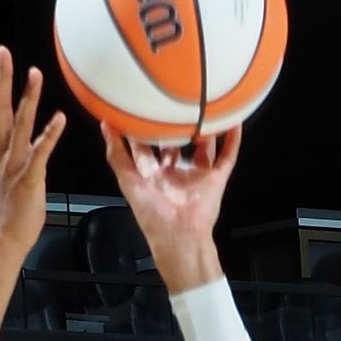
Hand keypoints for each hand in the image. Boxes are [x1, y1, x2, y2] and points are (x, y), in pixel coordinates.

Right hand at [0, 46, 65, 255]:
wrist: (3, 236)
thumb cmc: (7, 202)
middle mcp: (3, 151)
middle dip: (0, 77)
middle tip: (0, 50)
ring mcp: (15, 164)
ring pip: (20, 125)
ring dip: (28, 98)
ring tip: (35, 72)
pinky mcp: (30, 178)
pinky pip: (40, 153)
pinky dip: (49, 135)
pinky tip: (59, 118)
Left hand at [100, 122, 240, 293]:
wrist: (180, 237)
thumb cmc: (152, 213)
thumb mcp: (129, 182)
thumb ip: (117, 155)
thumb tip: (105, 126)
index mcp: (152, 175)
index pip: (145, 147)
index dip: (142, 130)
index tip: (139, 107)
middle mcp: (174, 172)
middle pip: (174, 145)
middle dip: (173, 126)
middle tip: (172, 103)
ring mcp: (196, 174)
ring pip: (202, 147)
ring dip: (205, 129)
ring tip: (205, 106)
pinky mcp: (215, 178)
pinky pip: (226, 156)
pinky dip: (232, 140)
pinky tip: (234, 121)